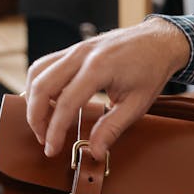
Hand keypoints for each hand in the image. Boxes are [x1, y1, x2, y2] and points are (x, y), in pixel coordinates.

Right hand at [24, 17, 190, 161]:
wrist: (160, 41)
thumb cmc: (152, 70)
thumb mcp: (137, 104)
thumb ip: (113, 128)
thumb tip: (95, 152)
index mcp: (99, 67)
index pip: (67, 102)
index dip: (55, 130)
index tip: (51, 149)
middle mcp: (82, 54)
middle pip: (42, 85)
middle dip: (36, 117)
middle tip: (43, 139)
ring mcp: (76, 48)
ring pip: (37, 72)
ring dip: (33, 99)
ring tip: (43, 123)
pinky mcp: (74, 49)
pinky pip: (46, 65)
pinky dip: (40, 85)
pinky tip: (48, 103)